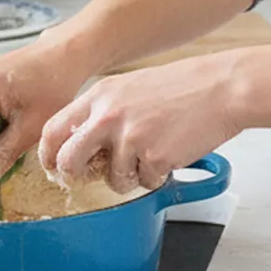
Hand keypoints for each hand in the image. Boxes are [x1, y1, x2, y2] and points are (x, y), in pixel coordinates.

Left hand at [38, 55, 242, 194]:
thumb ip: (103, 110)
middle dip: (77, 175)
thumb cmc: (181, 87)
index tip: (54, 166)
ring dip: (132, 175)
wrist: (222, 87)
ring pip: (113, 179)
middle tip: (94, 175)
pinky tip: (172, 151)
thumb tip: (81, 140)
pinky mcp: (154, 157)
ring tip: (153, 150)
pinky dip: (159, 175)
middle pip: (69, 161)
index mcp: (100, 96)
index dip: (49, 154)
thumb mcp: (130, 87)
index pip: (53, 129)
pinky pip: (146, 182)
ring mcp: (130, 138)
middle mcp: (108, 116)